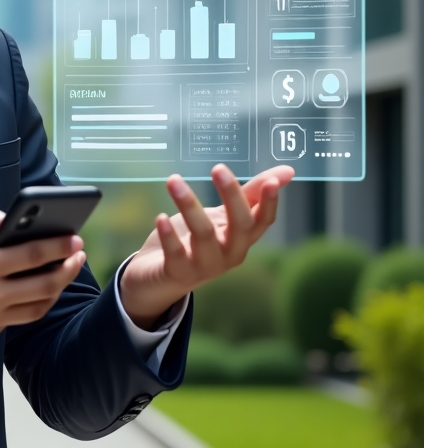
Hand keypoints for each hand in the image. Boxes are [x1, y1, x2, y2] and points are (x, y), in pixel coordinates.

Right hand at [0, 198, 84, 351]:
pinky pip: (20, 319)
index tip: (73, 237)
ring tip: (66, 272)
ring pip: (38, 306)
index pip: (31, 254)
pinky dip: (35, 304)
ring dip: (58, 287)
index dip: (58, 246)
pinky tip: (40, 290)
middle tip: (79, 253)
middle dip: (67, 266)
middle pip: (44, 282)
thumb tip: (3, 217)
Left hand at [119, 164, 294, 328]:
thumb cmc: (195, 242)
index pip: (263, 221)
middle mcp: (229, 254)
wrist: (160, 278)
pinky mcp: (178, 272)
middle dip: (231, 195)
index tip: (271, 181)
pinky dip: (169, 235)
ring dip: (189, 205)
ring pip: (204, 234)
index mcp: (242, 239)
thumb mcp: (222, 217)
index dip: (269, 203)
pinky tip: (161, 217)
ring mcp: (205, 266)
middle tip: (218, 168)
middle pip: (239, 225)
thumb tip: (288, 171)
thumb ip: (250, 194)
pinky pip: (176, 253)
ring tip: (174, 180)